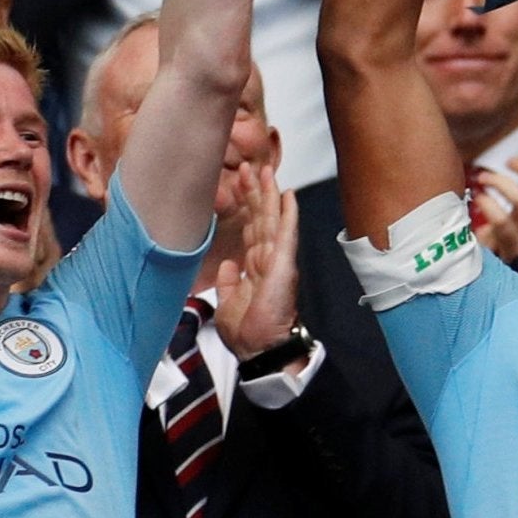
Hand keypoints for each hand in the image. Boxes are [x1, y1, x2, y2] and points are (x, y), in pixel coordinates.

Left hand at [213, 163, 301, 361]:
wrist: (260, 351)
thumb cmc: (249, 334)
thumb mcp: (228, 304)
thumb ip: (230, 283)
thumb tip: (228, 266)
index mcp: (255, 268)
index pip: (251, 228)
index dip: (245, 205)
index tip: (238, 182)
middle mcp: (268, 260)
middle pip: (261, 218)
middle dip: (254, 192)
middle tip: (248, 166)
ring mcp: (278, 262)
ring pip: (273, 220)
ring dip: (268, 194)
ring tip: (264, 170)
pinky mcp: (284, 266)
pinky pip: (286, 236)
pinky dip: (288, 215)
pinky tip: (289, 196)